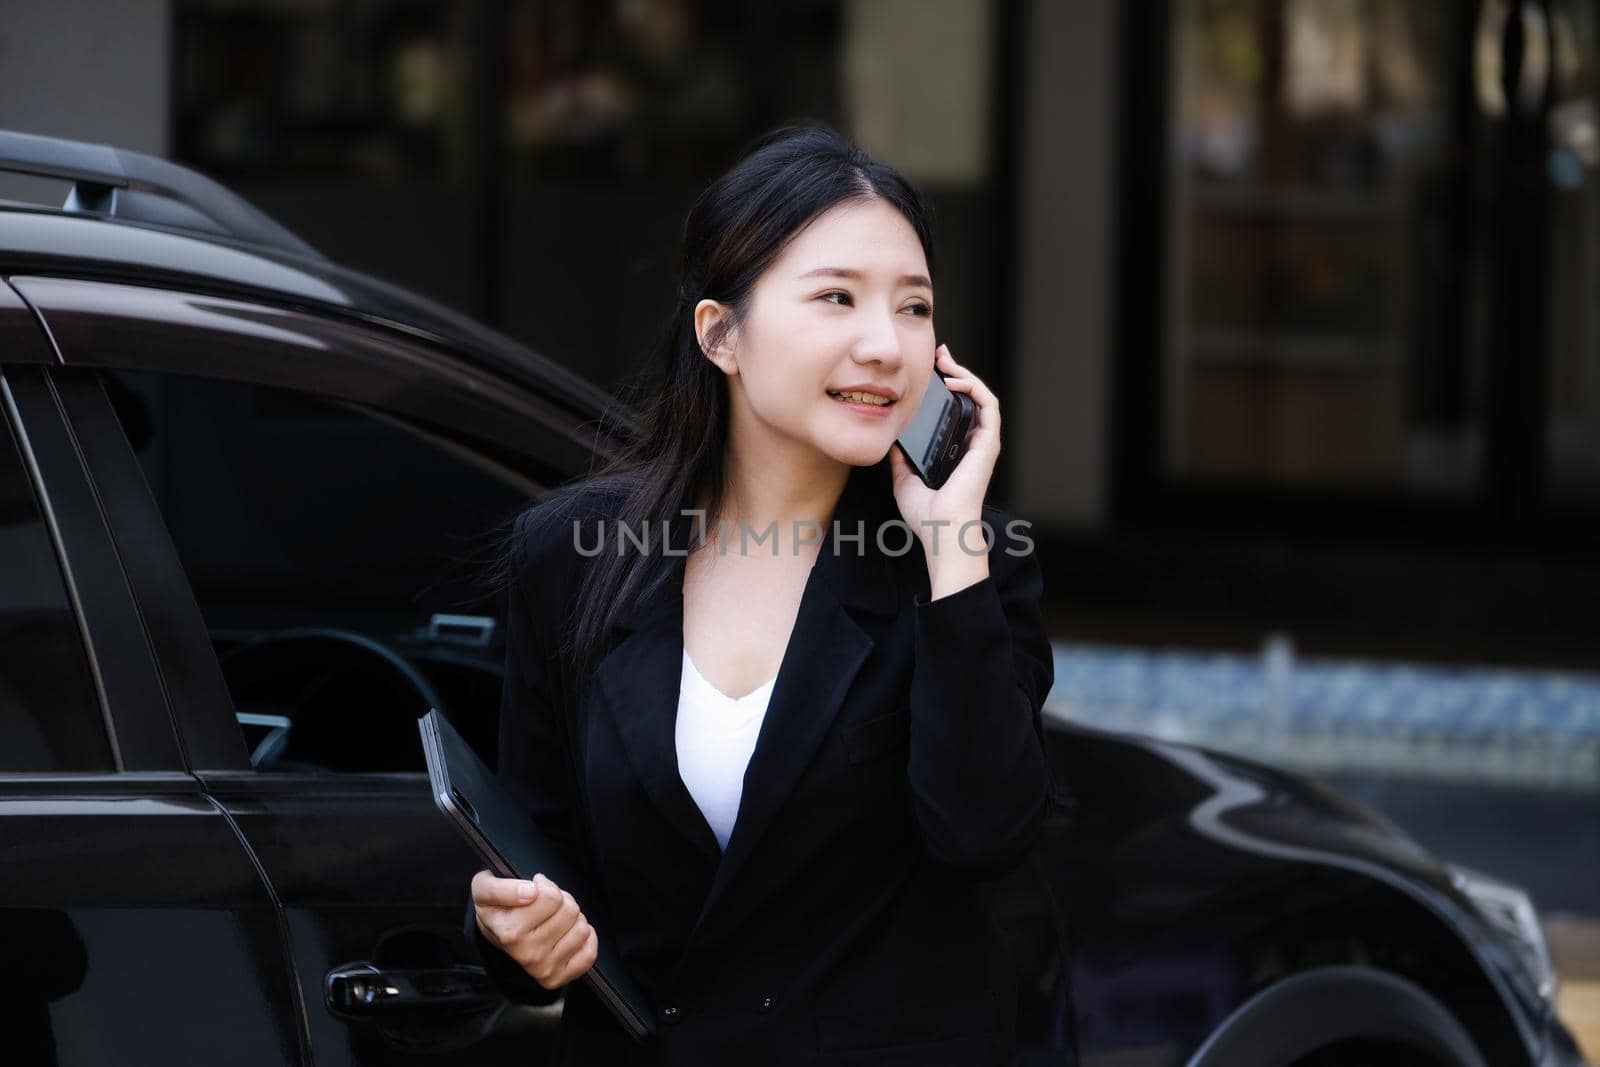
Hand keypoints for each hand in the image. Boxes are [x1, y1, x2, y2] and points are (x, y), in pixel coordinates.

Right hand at [472, 870, 597, 990]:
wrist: (496, 936)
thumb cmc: (497, 908)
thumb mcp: (485, 888)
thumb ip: (501, 888)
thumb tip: (530, 892)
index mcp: (509, 932)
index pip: (551, 897)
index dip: (545, 886)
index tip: (533, 890)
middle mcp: (526, 954)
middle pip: (570, 910)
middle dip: (561, 901)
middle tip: (545, 905)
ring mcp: (543, 969)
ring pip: (582, 928)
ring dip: (572, 919)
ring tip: (554, 919)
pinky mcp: (558, 978)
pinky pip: (589, 953)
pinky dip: (584, 939)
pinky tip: (566, 934)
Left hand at [888, 344, 999, 568]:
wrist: (940, 532)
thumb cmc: (926, 515)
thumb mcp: (903, 479)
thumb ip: (900, 459)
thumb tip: (890, 440)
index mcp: (954, 450)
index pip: (953, 410)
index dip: (943, 387)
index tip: (926, 371)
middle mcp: (971, 444)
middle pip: (967, 399)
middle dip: (954, 372)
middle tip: (937, 355)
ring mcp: (982, 443)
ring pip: (980, 396)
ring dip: (965, 374)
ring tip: (945, 361)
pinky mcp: (988, 443)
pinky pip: (988, 406)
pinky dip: (974, 388)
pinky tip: (954, 380)